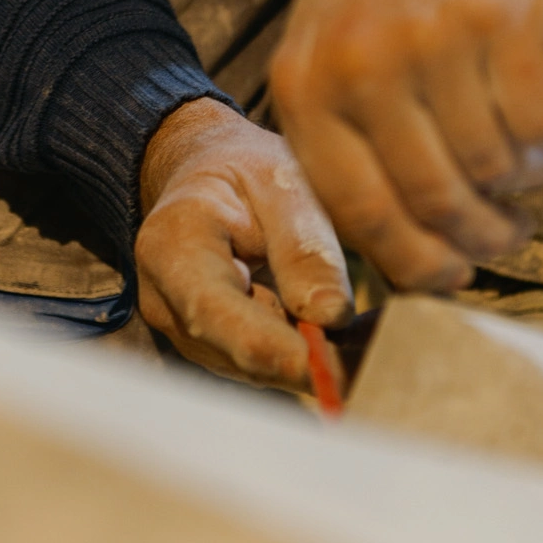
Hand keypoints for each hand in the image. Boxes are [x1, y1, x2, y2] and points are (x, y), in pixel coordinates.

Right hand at [135, 97, 351, 391]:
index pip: (214, 312)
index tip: (333, 368)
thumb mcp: (283, 185)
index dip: (272, 348)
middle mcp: (164, 300)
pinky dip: (304, 356)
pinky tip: (341, 336)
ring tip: (367, 335)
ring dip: (311, 360)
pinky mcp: (210, 347)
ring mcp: (183, 329)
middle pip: (236, 352)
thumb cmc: (248, 173)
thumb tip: (331, 316)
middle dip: (307, 360)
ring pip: (254, 368)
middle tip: (377, 353)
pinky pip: (261, 365)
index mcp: (172, 245)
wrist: (209, 177)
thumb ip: (304, 247)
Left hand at [268, 0, 542, 294]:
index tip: (451, 276)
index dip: (416, 262)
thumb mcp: (328, 58)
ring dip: (519, 183)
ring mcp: (431, 40)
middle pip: (433, 198)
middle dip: (481, 235)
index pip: (361, 212)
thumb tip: (406, 251)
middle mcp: (362, 67)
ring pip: (492, 164)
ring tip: (523, 168)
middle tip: (506, 235)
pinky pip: (540, 118)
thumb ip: (349, 143)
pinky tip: (541, 123)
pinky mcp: (500, 16)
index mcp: (307, 88)